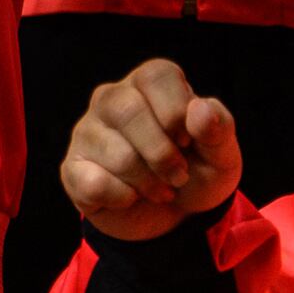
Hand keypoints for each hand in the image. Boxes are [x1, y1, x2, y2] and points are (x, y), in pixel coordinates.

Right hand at [63, 58, 244, 243]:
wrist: (174, 216)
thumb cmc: (196, 171)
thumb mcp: (221, 155)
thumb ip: (219, 128)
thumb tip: (199, 109)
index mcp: (147, 84)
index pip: (156, 76)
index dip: (177, 112)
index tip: (187, 140)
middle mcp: (110, 99)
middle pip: (128, 110)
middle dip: (164, 154)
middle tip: (179, 175)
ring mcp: (86, 132)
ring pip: (117, 154)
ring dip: (150, 183)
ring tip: (160, 189)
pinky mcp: (72, 168)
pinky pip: (95, 183)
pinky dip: (124, 199)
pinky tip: (130, 197)